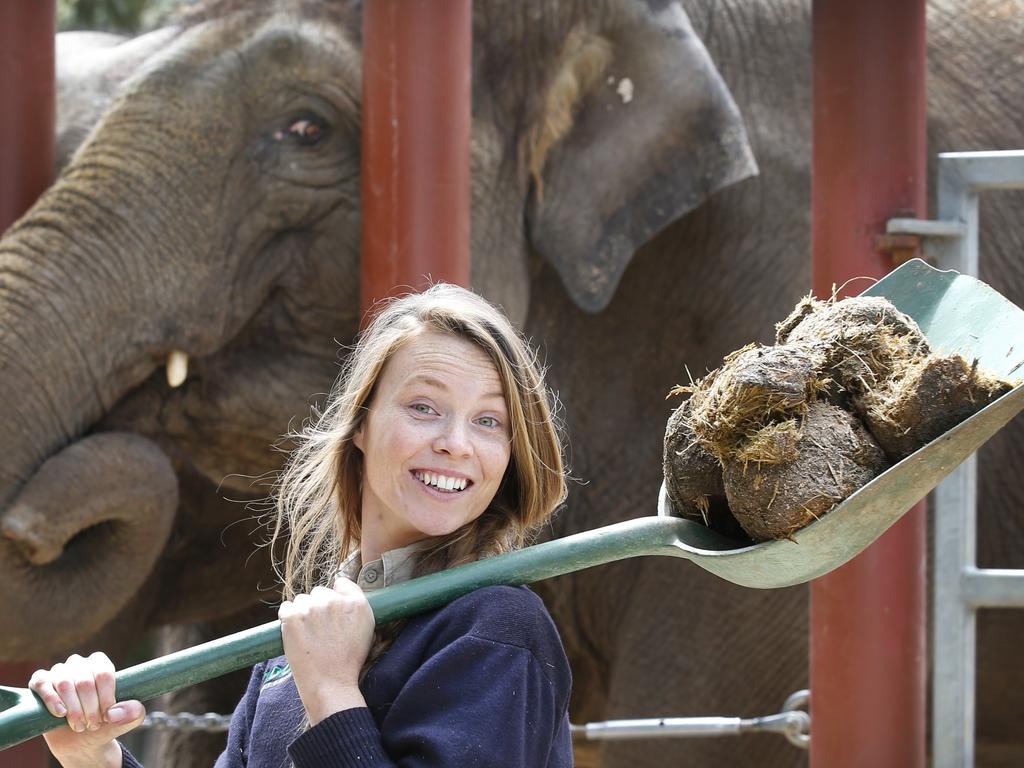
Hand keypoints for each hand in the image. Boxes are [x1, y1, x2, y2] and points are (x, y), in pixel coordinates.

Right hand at [28, 652, 145, 767]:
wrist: (80, 741)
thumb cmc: (106, 723)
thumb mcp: (128, 719)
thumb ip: (133, 712)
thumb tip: (114, 712)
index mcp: (101, 663)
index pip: (104, 673)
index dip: (106, 697)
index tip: (107, 715)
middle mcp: (79, 663)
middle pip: (85, 681)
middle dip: (90, 708)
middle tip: (93, 725)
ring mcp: (59, 671)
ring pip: (64, 683)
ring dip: (73, 709)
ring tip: (79, 725)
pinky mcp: (40, 682)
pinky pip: (42, 683)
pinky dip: (51, 699)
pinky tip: (61, 713)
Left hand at [279, 574, 375, 723]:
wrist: (330, 685)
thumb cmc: (349, 661)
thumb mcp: (367, 629)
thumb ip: (357, 606)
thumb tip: (341, 589)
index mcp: (357, 603)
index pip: (341, 583)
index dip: (336, 597)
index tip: (333, 612)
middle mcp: (335, 601)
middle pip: (320, 592)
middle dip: (319, 606)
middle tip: (320, 630)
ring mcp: (312, 608)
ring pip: (302, 600)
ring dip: (303, 612)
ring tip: (308, 636)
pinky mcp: (292, 617)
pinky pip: (286, 607)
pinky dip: (287, 618)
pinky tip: (295, 634)